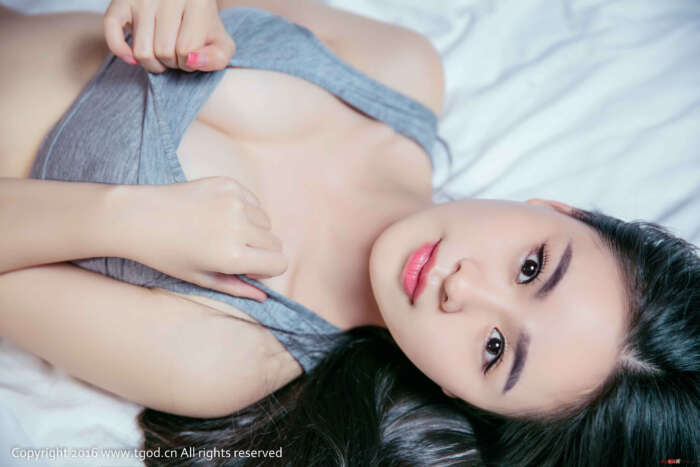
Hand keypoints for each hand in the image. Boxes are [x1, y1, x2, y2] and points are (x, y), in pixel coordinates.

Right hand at [103, 0, 235, 72]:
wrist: (182, 2)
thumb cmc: (200, 27)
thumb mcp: (219, 42)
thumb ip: (217, 57)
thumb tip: (192, 61)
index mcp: (197, 1)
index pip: (186, 49)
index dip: (189, 62)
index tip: (191, 54)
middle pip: (163, 52)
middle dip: (171, 63)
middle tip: (175, 54)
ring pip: (141, 51)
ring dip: (152, 63)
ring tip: (161, 54)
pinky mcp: (120, 2)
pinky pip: (112, 32)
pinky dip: (121, 52)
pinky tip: (133, 57)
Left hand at [128, 177, 286, 301]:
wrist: (138, 216)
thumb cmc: (166, 253)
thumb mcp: (200, 277)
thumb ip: (236, 287)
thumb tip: (263, 297)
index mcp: (232, 256)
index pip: (280, 263)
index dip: (266, 269)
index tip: (246, 268)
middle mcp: (238, 227)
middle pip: (275, 242)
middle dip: (261, 250)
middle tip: (233, 250)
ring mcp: (235, 201)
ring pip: (266, 221)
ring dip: (254, 228)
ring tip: (223, 230)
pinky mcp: (229, 183)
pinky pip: (254, 200)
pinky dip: (245, 209)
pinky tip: (218, 213)